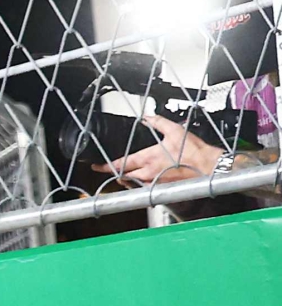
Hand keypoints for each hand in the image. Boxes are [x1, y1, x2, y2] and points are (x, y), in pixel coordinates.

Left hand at [99, 117, 224, 185]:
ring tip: (128, 173)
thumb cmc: (194, 151)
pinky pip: (146, 189)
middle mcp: (148, 173)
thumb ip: (158, 122)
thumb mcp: (174, 130)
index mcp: (148, 158)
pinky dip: (141, 184)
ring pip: (134, 183)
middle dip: (116, 173)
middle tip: (110, 170)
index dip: (106, 166)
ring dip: (129, 179)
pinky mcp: (162, 188)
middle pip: (124, 176)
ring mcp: (155, 182)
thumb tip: (147, 117)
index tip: (97, 166)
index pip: (120, 164)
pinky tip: (145, 179)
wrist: (209, 166)